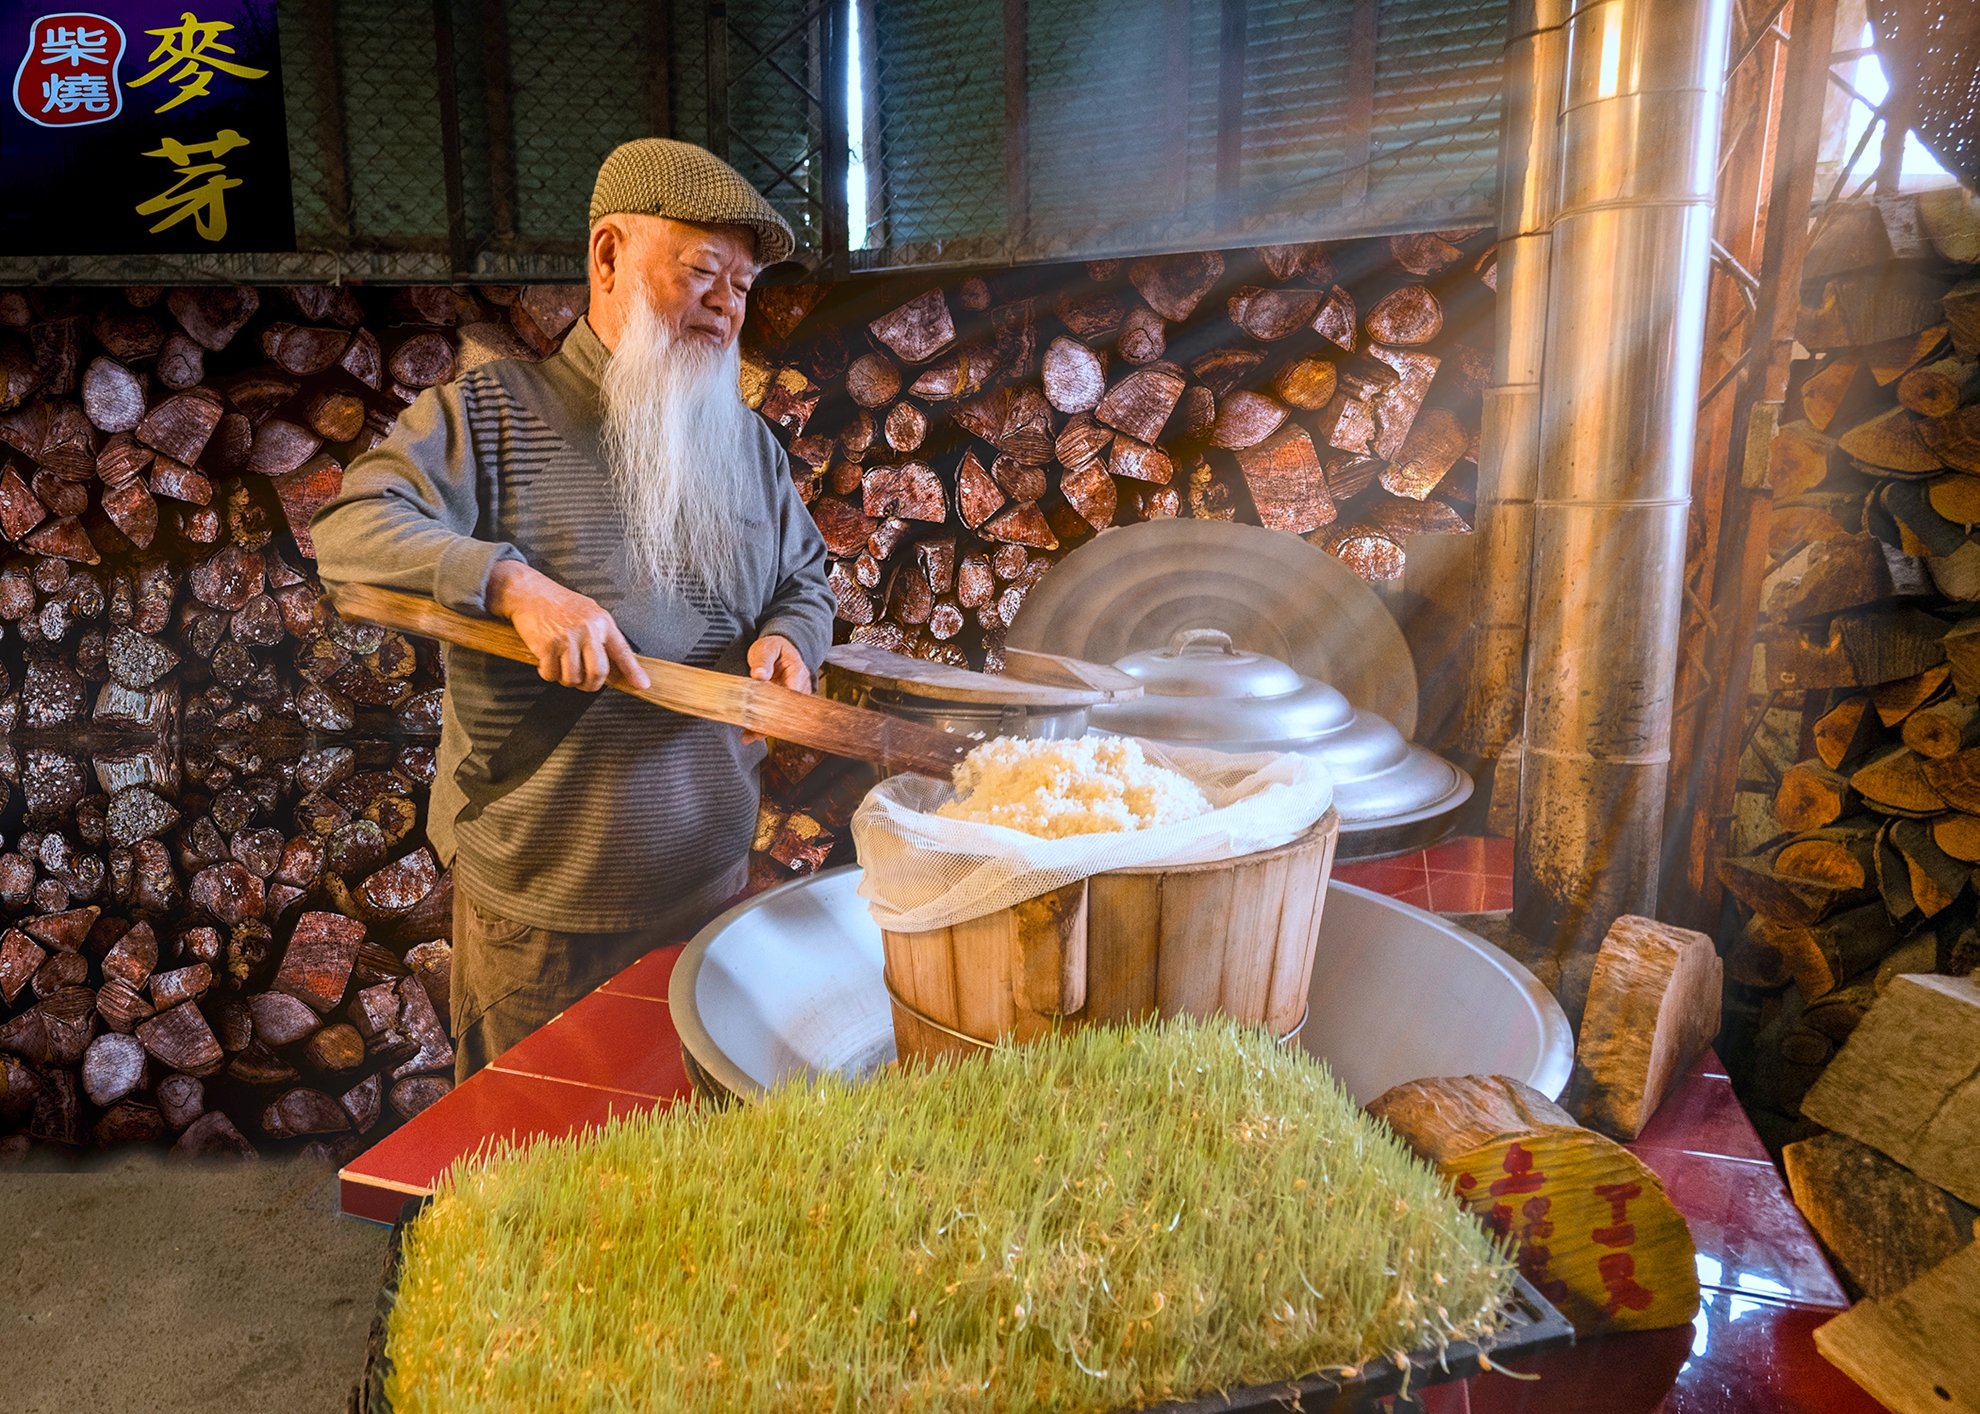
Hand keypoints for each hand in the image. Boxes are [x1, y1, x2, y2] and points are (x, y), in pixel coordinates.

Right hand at [486, 560, 649, 692]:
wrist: (529, 593)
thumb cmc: (558, 603)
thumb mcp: (588, 612)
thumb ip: (601, 634)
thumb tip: (613, 661)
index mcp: (602, 622)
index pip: (622, 652)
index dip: (633, 671)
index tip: (641, 684)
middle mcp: (588, 631)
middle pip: (599, 672)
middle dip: (591, 685)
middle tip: (585, 684)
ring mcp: (567, 639)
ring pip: (573, 677)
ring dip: (566, 679)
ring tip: (562, 666)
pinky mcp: (547, 646)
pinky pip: (552, 674)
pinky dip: (548, 673)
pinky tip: (547, 661)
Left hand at [742, 635, 808, 743]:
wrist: (778, 649)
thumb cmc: (774, 648)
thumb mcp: (766, 648)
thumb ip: (763, 660)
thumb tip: (760, 674)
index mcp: (797, 672)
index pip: (793, 693)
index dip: (781, 707)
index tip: (767, 717)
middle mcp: (799, 687)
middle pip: (790, 710)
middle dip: (772, 724)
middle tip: (755, 732)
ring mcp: (793, 697)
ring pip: (784, 717)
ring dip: (767, 728)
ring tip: (750, 736)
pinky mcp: (785, 703)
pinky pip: (777, 716)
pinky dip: (765, 725)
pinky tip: (752, 734)